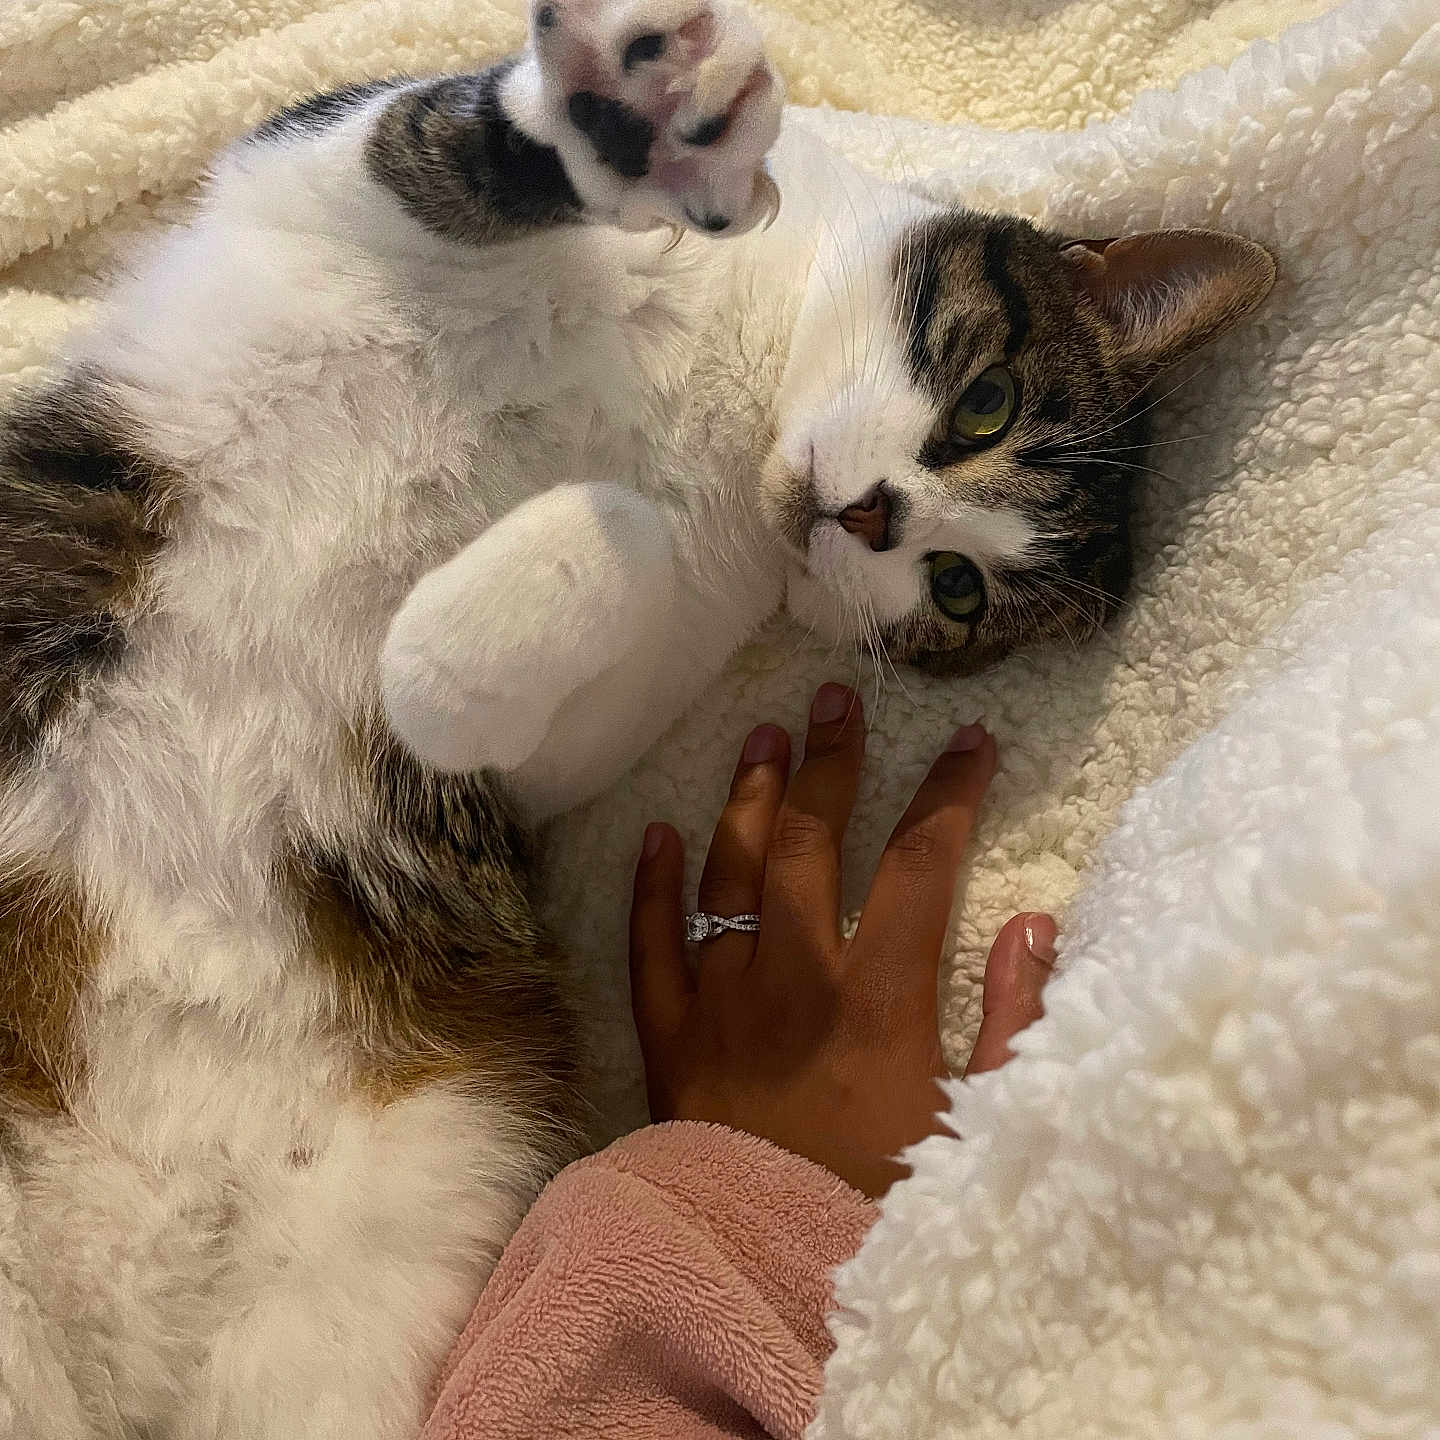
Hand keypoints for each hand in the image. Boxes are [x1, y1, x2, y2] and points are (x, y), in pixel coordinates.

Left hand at [629, 682, 1056, 1197]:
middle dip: (831, 761)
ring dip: (748, 796)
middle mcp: (794, 976)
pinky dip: (652, 882)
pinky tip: (657, 831)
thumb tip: (1035, 924)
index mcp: (880, 997)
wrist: (764, 1271)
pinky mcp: (666, 1032)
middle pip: (813, 840)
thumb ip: (1016, 1023)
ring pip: (730, 869)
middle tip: (836, 699)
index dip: (950, 793)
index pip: (922, 863)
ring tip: (760, 736)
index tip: (970, 741)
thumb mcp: (977, 1127)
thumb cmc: (881, 1205)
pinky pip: (651, 941)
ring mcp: (720, 997)